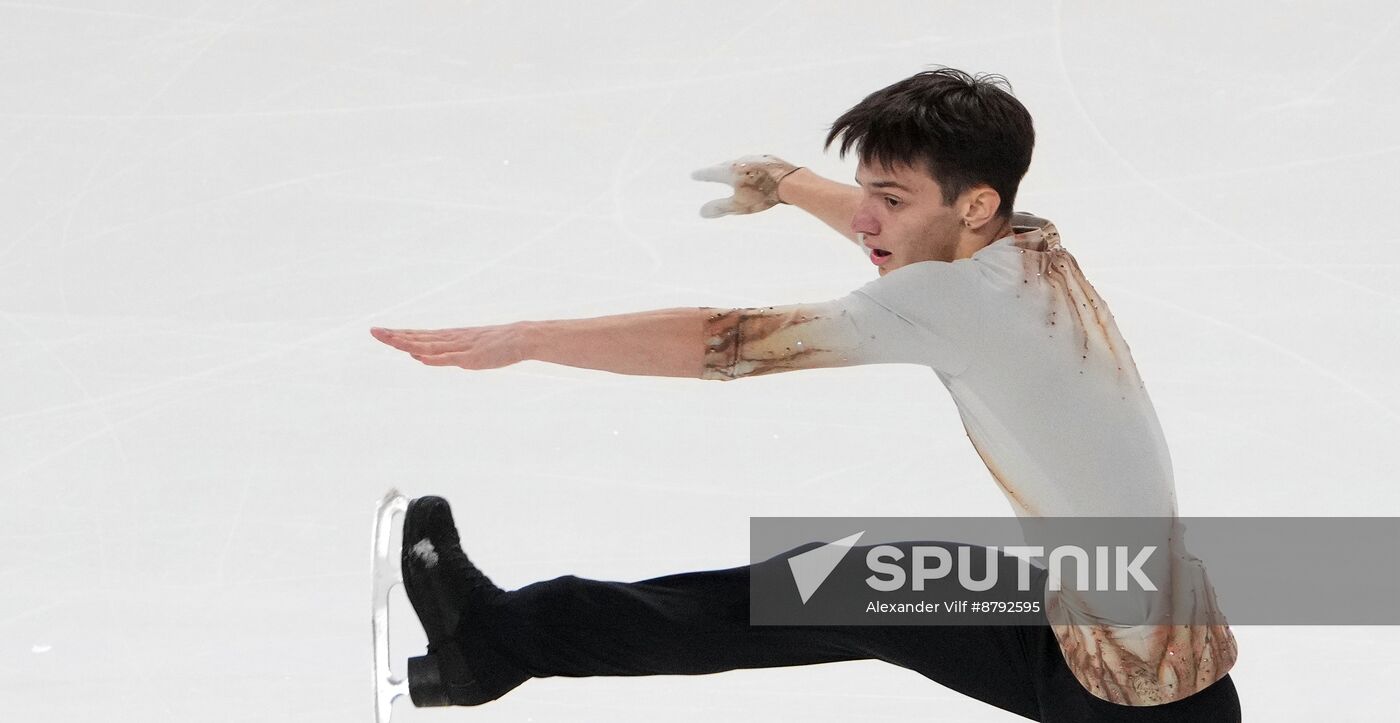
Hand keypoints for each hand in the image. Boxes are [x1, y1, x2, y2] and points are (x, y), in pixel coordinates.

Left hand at [370, 325, 524, 369]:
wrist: (521, 338)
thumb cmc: (495, 344)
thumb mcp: (463, 349)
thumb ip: (442, 353)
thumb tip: (418, 356)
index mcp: (448, 337)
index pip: (418, 335)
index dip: (398, 333)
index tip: (379, 330)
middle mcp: (451, 340)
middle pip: (419, 338)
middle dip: (396, 336)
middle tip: (374, 331)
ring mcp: (461, 348)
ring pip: (430, 346)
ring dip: (409, 343)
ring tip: (390, 339)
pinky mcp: (472, 357)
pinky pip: (450, 358)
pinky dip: (434, 358)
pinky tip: (420, 357)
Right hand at [690, 154, 802, 217]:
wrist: (789, 182)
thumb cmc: (762, 195)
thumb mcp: (738, 206)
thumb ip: (720, 208)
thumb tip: (702, 212)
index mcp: (730, 172)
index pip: (711, 173)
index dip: (702, 175)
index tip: (694, 175)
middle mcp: (740, 161)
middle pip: (724, 166)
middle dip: (716, 170)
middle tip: (711, 172)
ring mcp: (755, 158)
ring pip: (740, 163)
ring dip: (734, 167)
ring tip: (732, 172)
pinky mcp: (769, 159)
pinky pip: (755, 162)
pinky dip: (750, 167)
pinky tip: (754, 171)